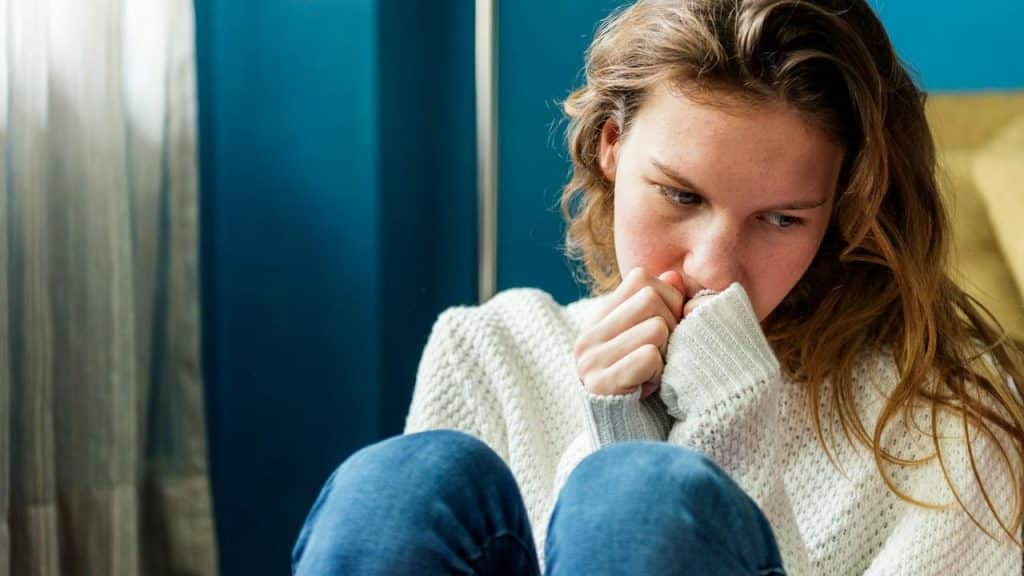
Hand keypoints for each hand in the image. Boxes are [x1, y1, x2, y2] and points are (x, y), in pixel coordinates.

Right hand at [573, 267, 685, 398]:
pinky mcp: (600, 385)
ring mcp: (590, 361)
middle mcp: (588, 336)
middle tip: (663, 356)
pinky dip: (659, 374)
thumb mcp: (650, 342)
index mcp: (598, 321)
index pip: (641, 279)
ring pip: (656, 328)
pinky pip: (648, 357)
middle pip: (651, 299)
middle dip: (671, 326)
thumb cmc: (645, 387)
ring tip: (653, 374)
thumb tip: (674, 276)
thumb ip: (660, 307)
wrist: (625, 441)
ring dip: (666, 354)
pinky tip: (648, 388)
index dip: (668, 299)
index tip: (666, 331)